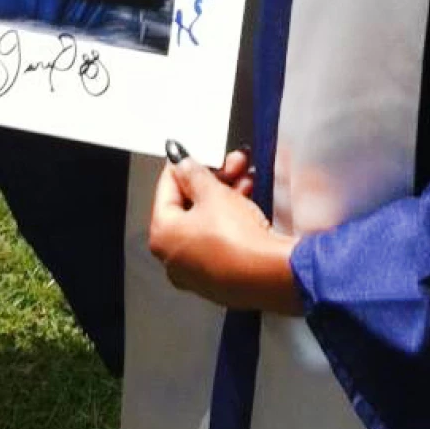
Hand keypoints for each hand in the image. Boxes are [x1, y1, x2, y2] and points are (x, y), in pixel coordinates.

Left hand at [149, 151, 300, 313]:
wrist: (268, 275)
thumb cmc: (235, 238)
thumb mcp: (214, 193)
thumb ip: (194, 173)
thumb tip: (182, 163)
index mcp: (162, 235)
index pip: (166, 188)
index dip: (183, 165)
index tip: (196, 151)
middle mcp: (173, 257)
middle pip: (189, 205)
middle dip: (213, 180)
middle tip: (230, 163)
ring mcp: (196, 270)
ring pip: (207, 222)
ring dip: (226, 196)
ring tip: (247, 179)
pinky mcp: (220, 277)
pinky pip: (220, 239)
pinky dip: (231, 220)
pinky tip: (249, 201)